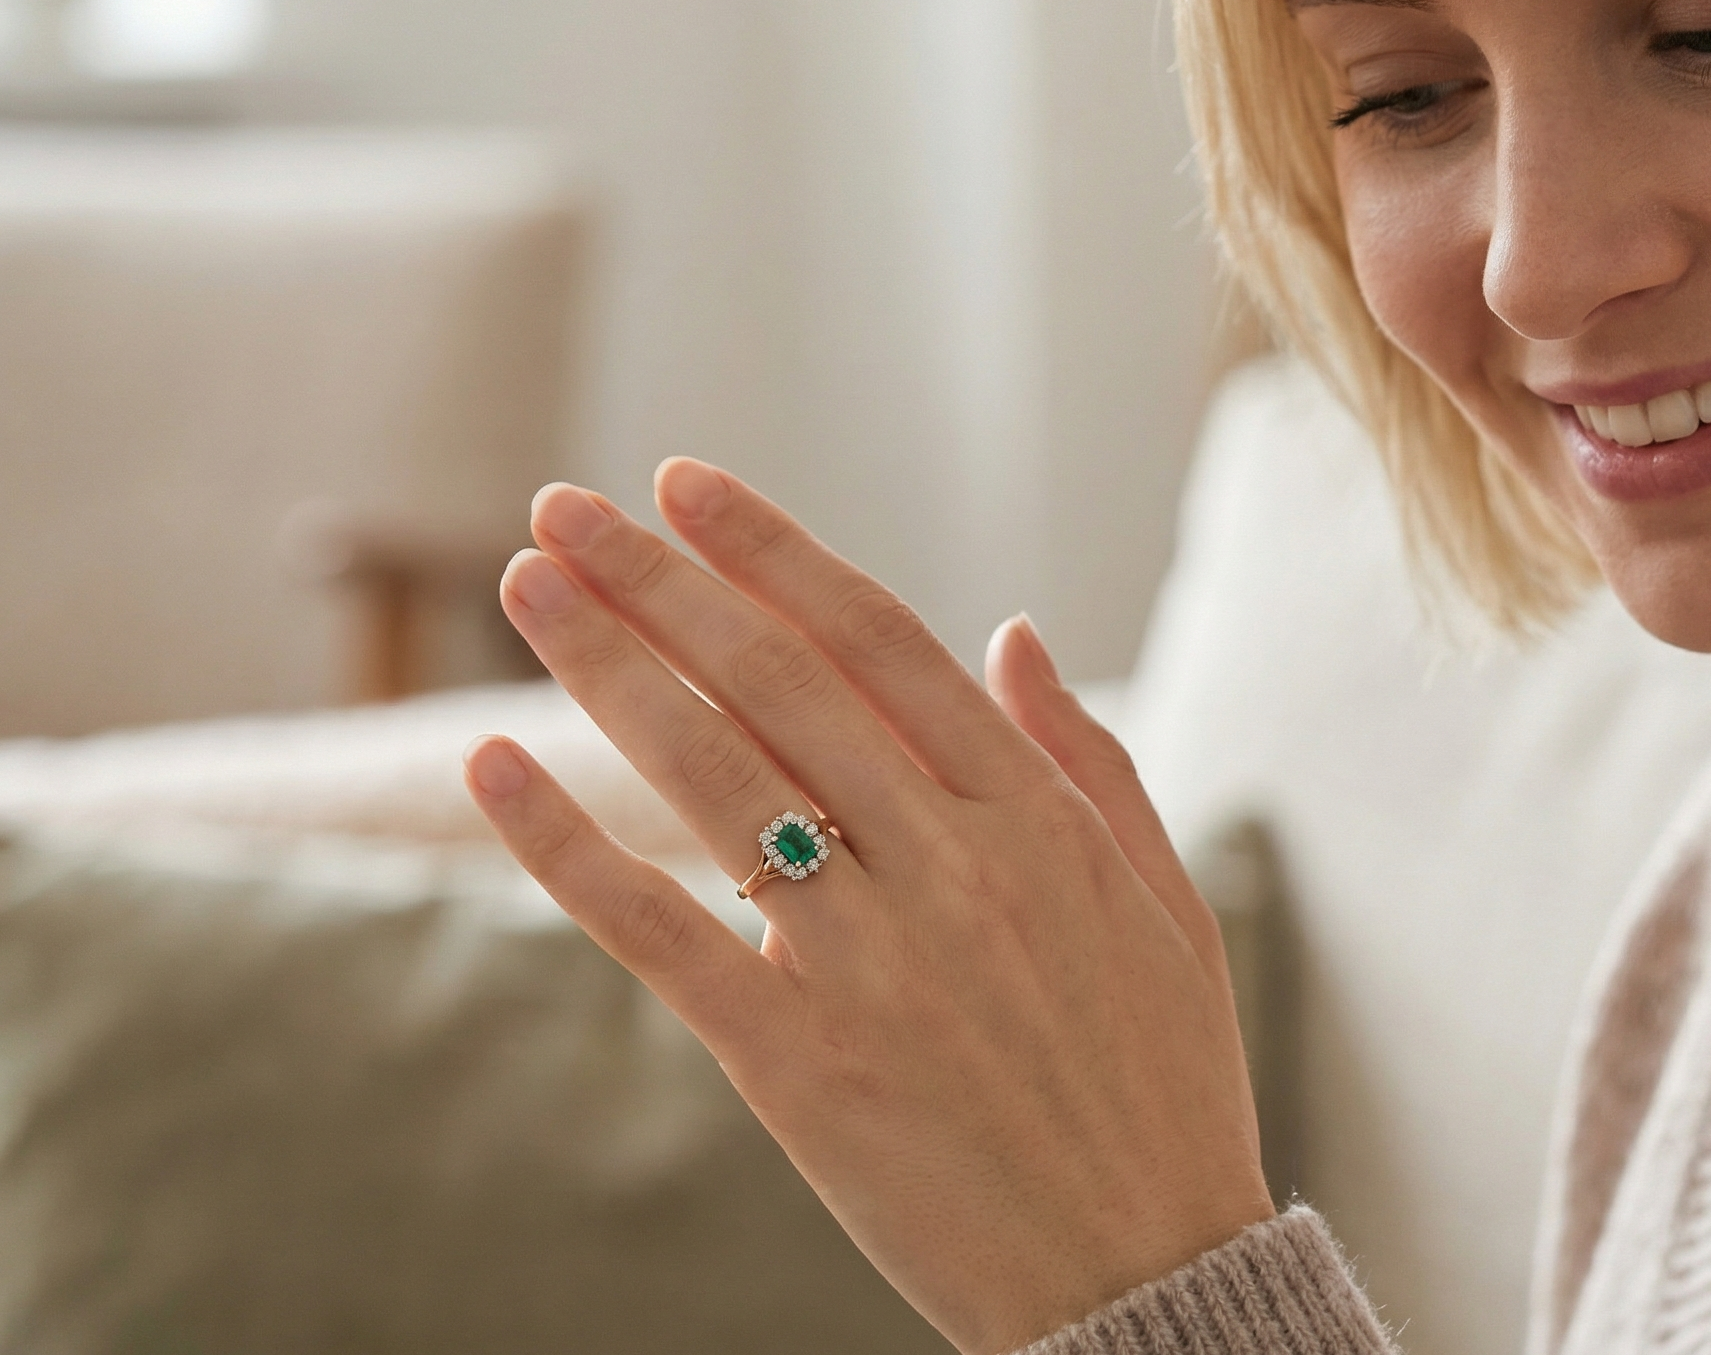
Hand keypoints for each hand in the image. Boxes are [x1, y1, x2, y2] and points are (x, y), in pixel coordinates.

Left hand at [460, 460, 1274, 1353]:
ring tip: (526, 582)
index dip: (774, 554)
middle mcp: (953, 868)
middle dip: (664, 581)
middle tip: (564, 506)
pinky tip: (501, 769)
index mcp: (1039, 820)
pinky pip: (665, 935)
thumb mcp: (1163, 901)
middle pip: (780, 685)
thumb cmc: (1161, 1082)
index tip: (686, 484)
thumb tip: (1012, 633)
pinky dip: (571, 849)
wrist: (1146, 1272)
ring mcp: (874, 965)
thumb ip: (1088, 761)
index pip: (880, 643)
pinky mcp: (802, 1064)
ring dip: (610, 668)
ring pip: (717, 780)